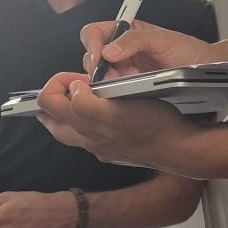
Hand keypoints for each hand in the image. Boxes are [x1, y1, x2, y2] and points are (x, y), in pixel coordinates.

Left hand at [36, 74, 199, 169]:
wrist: (179, 147)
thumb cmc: (154, 124)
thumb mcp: (117, 108)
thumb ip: (86, 103)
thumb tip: (73, 91)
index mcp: (84, 126)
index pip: (47, 101)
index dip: (58, 82)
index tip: (78, 76)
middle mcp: (87, 140)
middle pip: (51, 118)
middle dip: (58, 96)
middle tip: (77, 83)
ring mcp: (99, 147)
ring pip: (68, 127)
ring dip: (70, 109)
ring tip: (85, 95)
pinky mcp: (112, 150)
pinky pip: (88, 136)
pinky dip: (87, 121)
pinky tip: (103, 113)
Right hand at [80, 17, 215, 82]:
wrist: (206, 71)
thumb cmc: (189, 51)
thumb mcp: (163, 40)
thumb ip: (136, 39)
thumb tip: (109, 50)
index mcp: (126, 31)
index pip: (95, 33)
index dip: (92, 44)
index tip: (99, 57)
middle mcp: (121, 50)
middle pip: (92, 57)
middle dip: (99, 68)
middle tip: (116, 76)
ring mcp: (124, 70)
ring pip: (99, 77)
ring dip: (108, 82)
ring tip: (128, 83)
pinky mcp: (128, 88)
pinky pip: (112, 91)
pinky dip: (115, 93)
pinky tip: (129, 92)